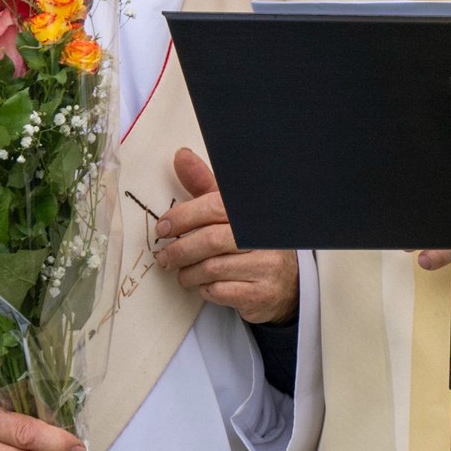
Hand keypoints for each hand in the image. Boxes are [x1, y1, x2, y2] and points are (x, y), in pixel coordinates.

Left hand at [153, 149, 297, 324]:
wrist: (286, 281)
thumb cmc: (248, 240)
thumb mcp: (229, 210)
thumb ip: (203, 186)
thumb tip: (181, 156)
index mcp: (252, 212)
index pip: (214, 207)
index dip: (184, 216)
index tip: (163, 227)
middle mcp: (263, 237)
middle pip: (212, 240)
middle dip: (180, 250)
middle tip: (164, 257)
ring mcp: (266, 266)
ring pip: (213, 269)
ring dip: (189, 273)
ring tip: (182, 272)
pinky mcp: (262, 294)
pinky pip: (222, 292)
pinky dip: (205, 289)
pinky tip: (204, 285)